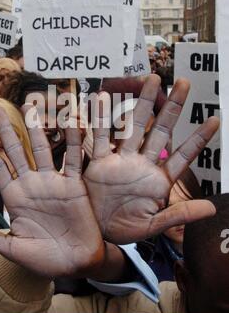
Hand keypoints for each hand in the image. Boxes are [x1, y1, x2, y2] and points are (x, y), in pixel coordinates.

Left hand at [0, 107, 103, 278]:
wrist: (75, 263)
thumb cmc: (43, 259)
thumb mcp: (12, 249)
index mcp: (15, 198)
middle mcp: (32, 185)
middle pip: (16, 151)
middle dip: (6, 131)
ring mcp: (53, 183)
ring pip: (42, 149)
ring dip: (36, 128)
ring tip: (30, 106)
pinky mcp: (73, 185)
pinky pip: (71, 160)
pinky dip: (71, 141)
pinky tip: (68, 123)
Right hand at [83, 75, 218, 243]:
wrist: (95, 231)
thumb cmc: (126, 229)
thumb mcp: (153, 225)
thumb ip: (179, 215)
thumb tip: (210, 209)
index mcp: (159, 180)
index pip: (183, 155)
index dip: (199, 138)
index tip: (216, 119)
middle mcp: (142, 164)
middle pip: (160, 130)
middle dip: (172, 107)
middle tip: (184, 82)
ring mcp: (121, 160)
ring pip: (134, 126)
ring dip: (142, 103)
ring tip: (152, 80)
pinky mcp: (100, 161)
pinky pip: (101, 137)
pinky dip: (101, 119)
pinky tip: (104, 98)